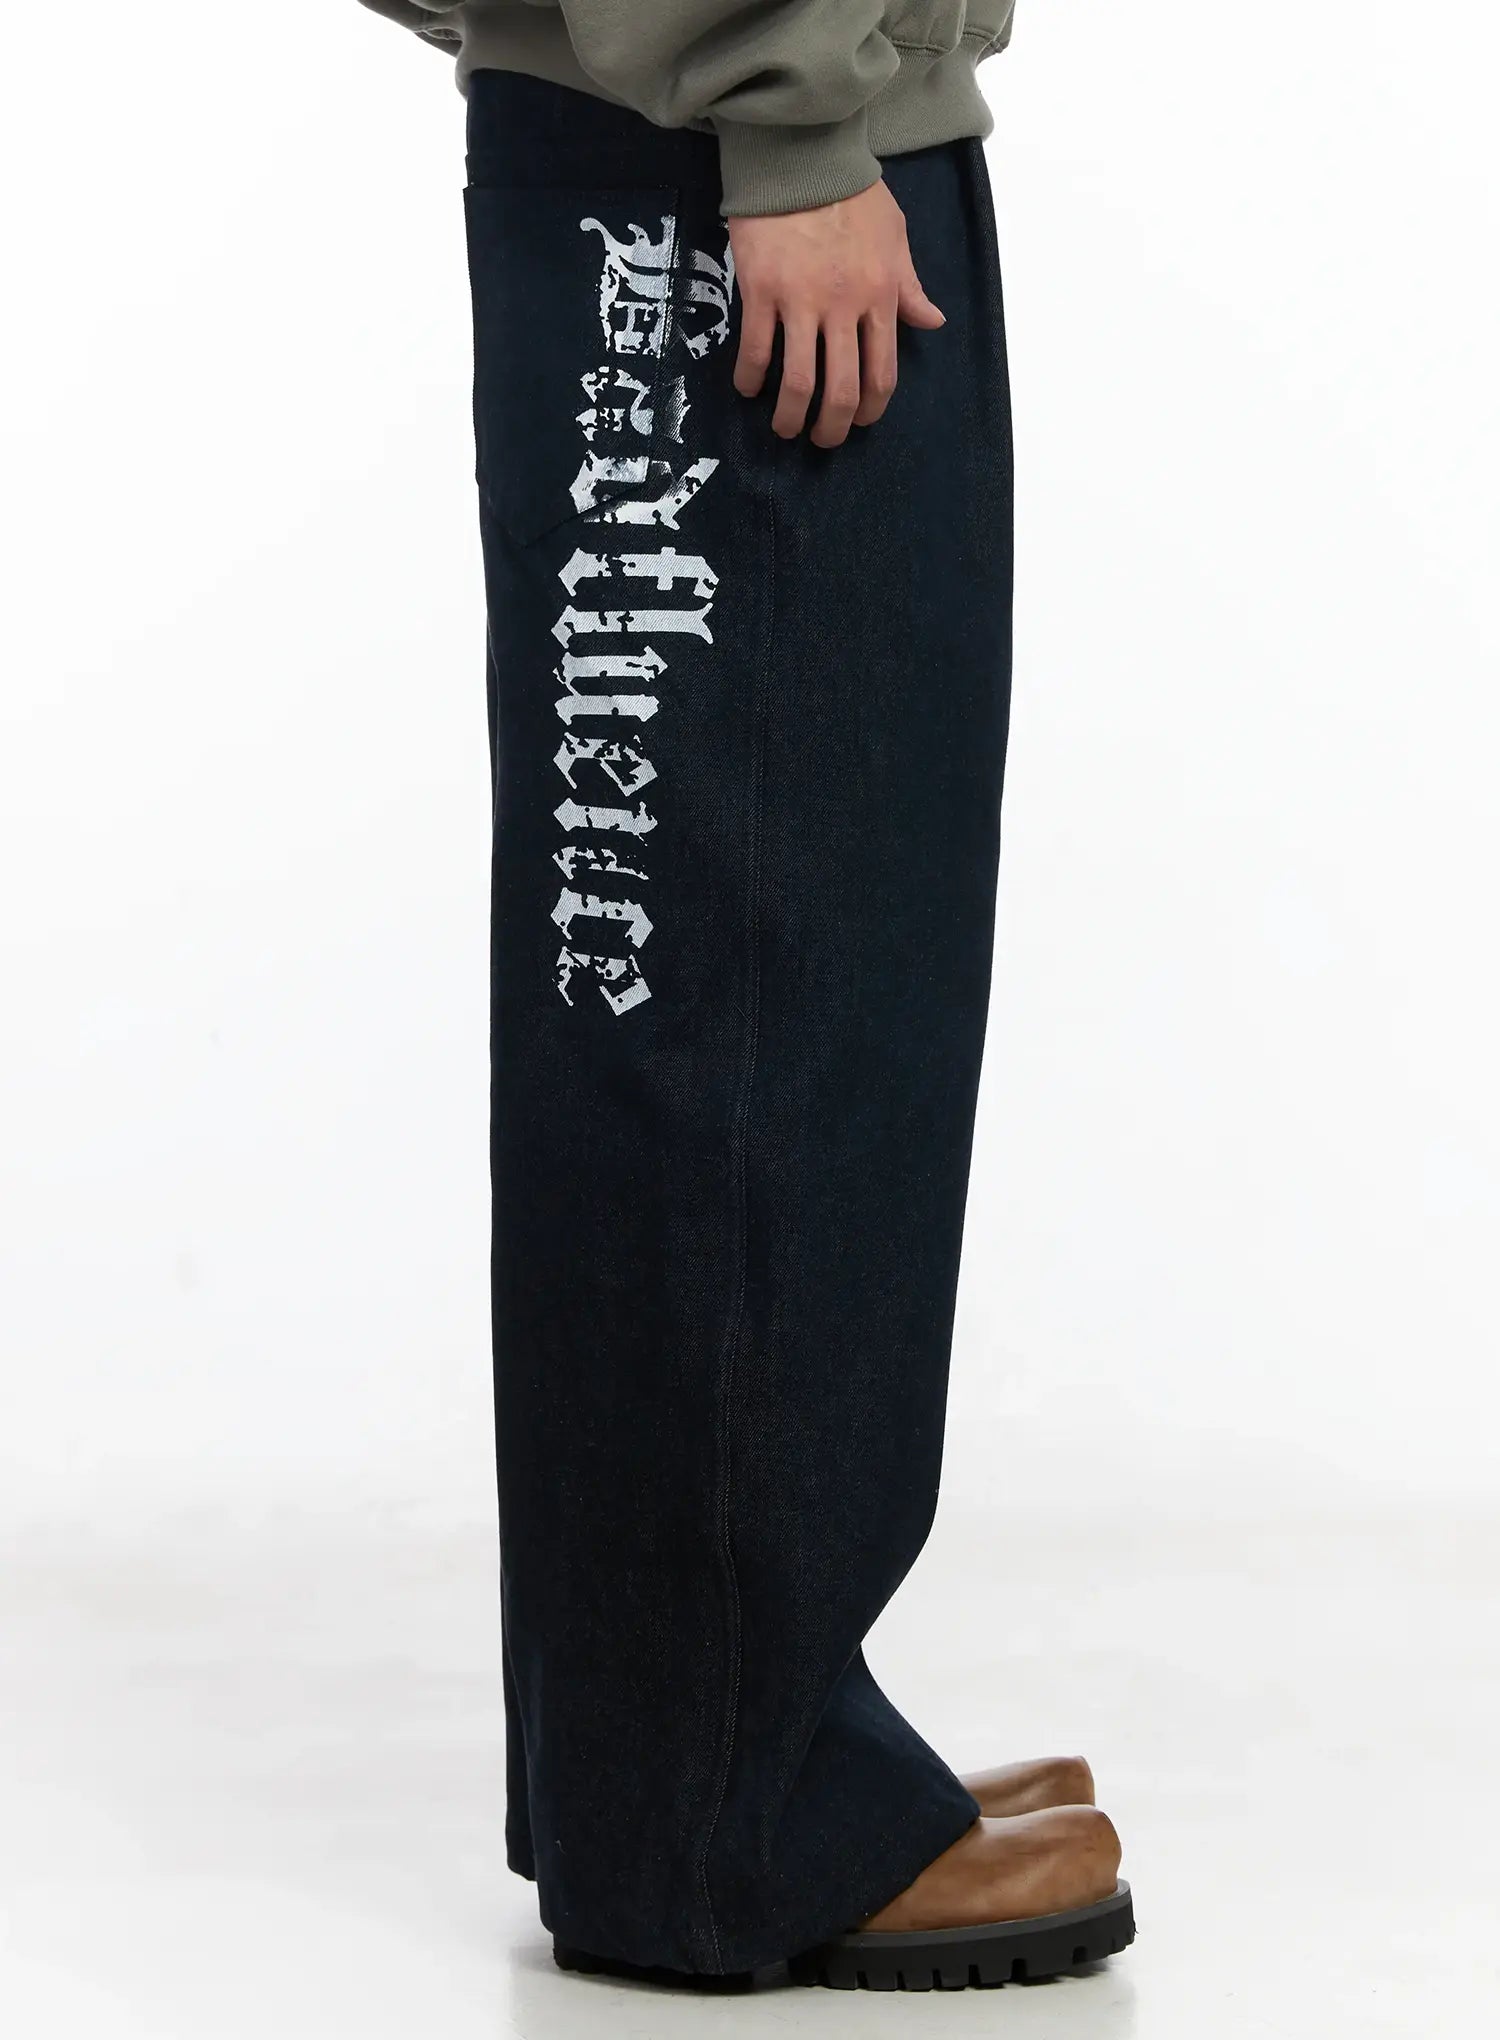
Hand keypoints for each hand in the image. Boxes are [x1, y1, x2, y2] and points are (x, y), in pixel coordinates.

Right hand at [727, 180, 945, 447]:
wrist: (801, 155)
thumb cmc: (851, 193)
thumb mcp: (894, 237)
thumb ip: (909, 286)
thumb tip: (932, 321)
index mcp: (880, 297)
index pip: (883, 374)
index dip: (871, 410)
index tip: (858, 422)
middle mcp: (844, 307)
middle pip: (842, 391)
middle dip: (831, 428)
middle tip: (820, 438)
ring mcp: (801, 302)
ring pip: (798, 384)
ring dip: (790, 418)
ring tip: (784, 428)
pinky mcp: (762, 291)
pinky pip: (755, 351)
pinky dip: (749, 379)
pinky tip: (747, 388)